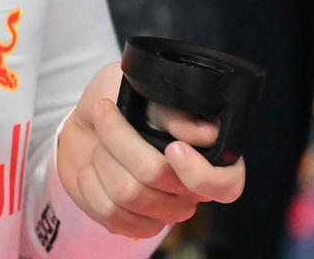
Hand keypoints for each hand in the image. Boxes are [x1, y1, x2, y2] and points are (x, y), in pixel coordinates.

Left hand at [55, 62, 246, 238]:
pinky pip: (110, 214)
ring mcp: (163, 211)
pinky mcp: (134, 224)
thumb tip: (204, 134)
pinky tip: (91, 168)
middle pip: (159, 178)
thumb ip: (174, 111)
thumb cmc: (122, 98)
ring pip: (129, 194)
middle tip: (105, 111)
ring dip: (102, 158)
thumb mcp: (145, 88)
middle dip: (120, 138)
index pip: (226, 185)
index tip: (172, 147)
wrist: (87, 121)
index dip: (200, 173)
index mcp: (208, 153)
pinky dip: (90, 184)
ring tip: (97, 139)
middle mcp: (191, 189)